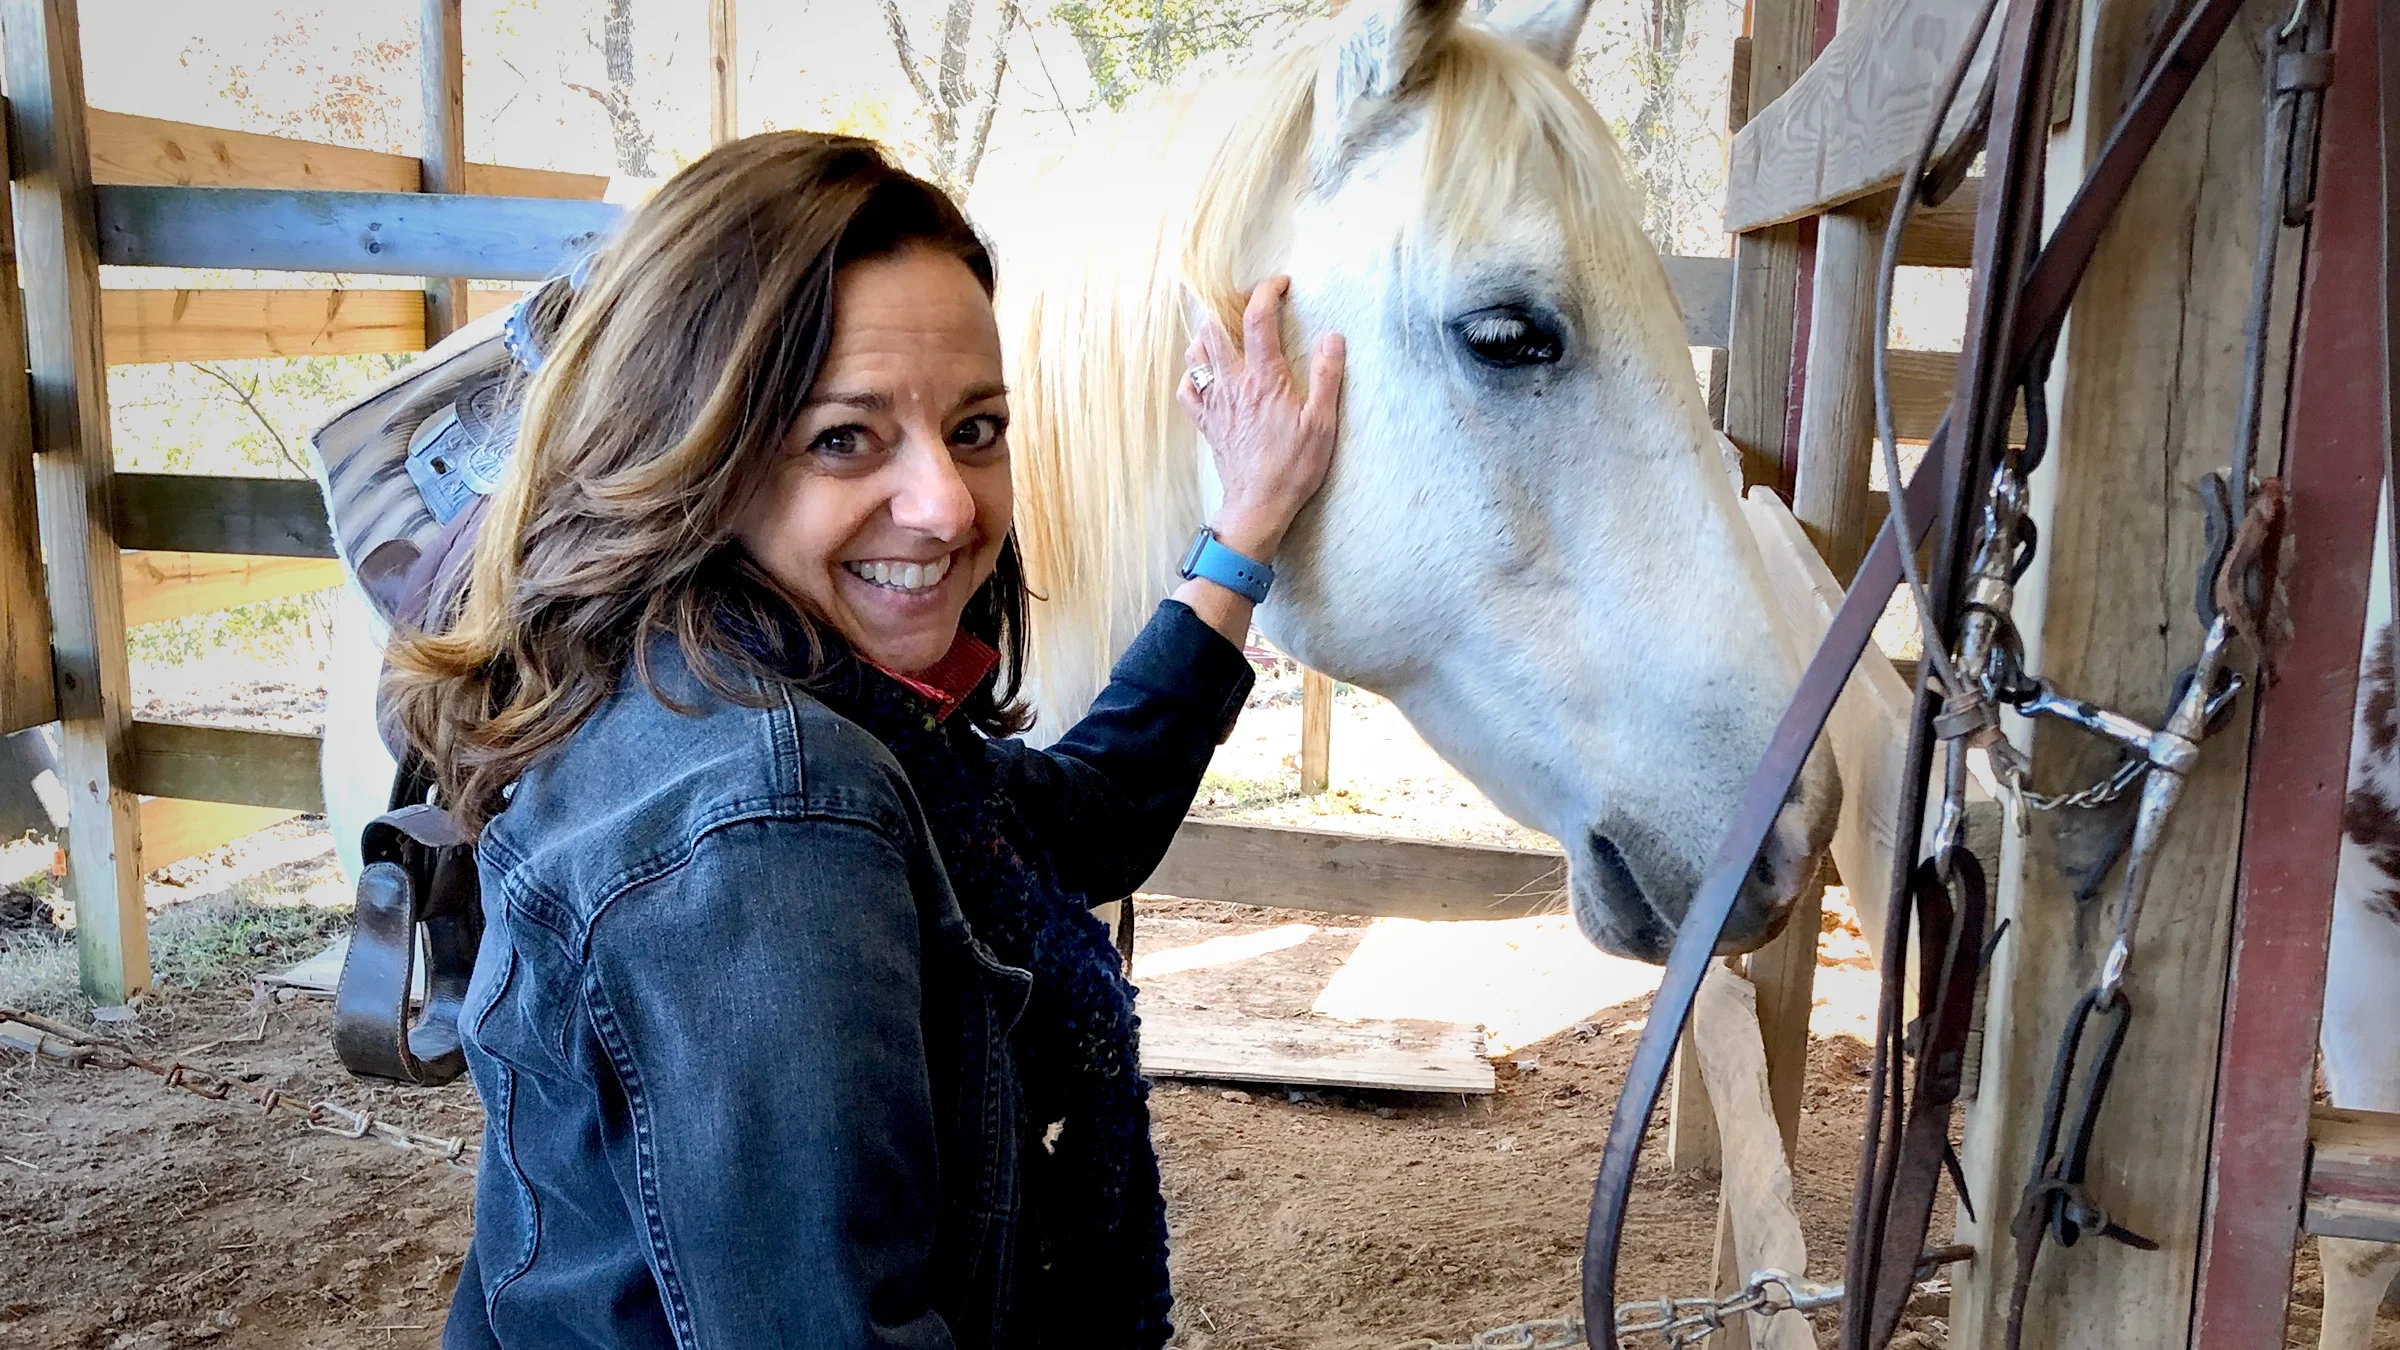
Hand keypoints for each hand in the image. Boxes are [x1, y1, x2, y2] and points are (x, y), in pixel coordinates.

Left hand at [1175, 275, 1344, 561]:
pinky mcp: (1206, 422)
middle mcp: (1232, 384)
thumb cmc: (1293, 467)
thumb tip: (1332, 337)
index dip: (1267, 291)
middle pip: (1214, 327)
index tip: (1280, 284)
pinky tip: (1207, 375)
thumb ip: (1326, 375)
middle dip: (1229, 306)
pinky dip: (1193, 374)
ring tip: (1227, 332)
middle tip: (1250, 306)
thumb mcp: (1323, 423)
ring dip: (1208, 335)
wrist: (1259, 505)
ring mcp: (1214, 402)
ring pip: (1196, 353)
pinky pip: (1187, 389)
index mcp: (1264, 379)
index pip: (1257, 318)